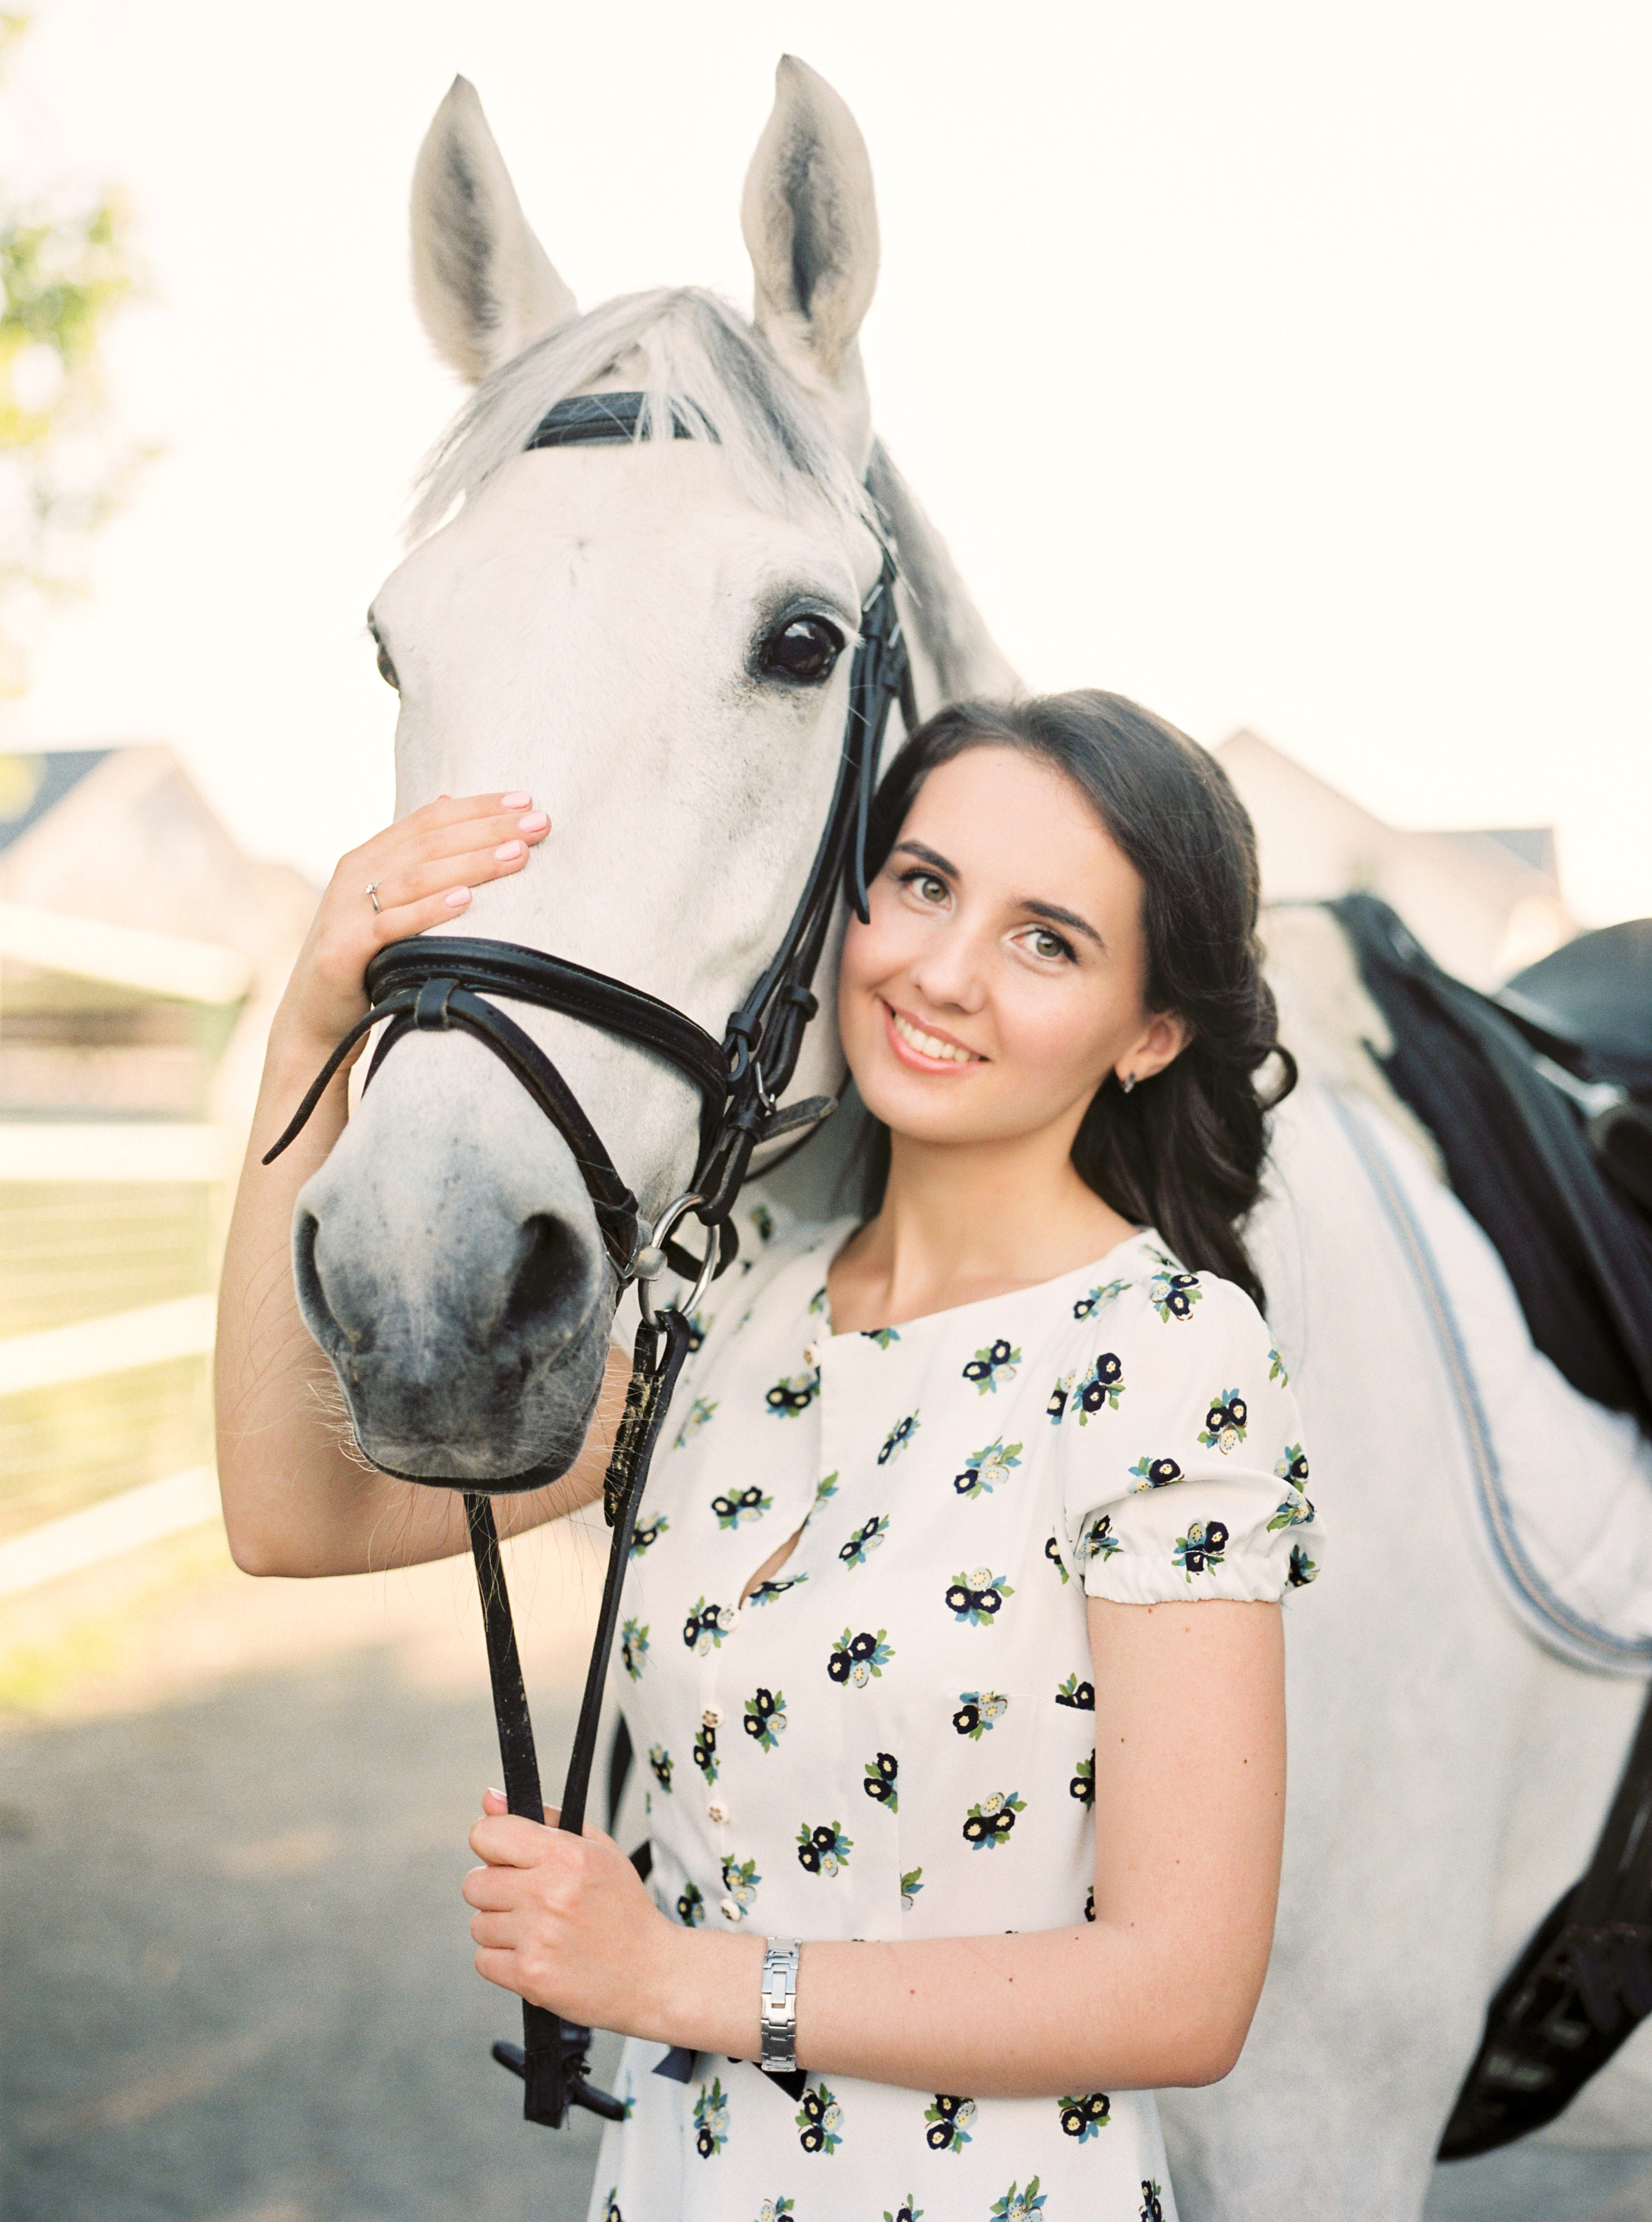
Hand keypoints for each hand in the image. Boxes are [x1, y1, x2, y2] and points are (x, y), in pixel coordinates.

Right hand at [274, 793, 551, 1061]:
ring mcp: (345, 910)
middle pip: (429, 841)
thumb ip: (412, 855)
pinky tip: (466, 899)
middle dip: (488, 829)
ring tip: (517, 856)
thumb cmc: (363, 959)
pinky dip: (430, 909)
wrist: (314, 1018)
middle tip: (539, 823)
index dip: (478, 807)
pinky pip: (391, 924)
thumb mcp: (385, 900)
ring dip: (471, 863)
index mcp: (367, 856)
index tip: (527, 801)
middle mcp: (353, 875)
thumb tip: (447, 798)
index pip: (429, 819)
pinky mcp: (344, 948)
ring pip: (416, 876)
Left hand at [463, 1790, 687, 2036]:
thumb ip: (543, 1818)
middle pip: (474, 1883)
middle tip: (531, 1899)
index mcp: (566, 1854)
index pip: (486, 1835)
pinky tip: (537, 1955)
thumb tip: (489, 1798)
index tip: (510, 1858)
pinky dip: (504, 1961)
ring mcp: (537, 1937)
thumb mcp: (598, 1849)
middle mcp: (549, 1893)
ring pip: (477, 1924)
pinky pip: (483, 1960)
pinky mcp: (529, 1976)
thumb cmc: (623, 1908)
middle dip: (496, 1890)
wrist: (651, 1974)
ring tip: (540, 1931)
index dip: (494, 1846)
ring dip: (501, 1928)